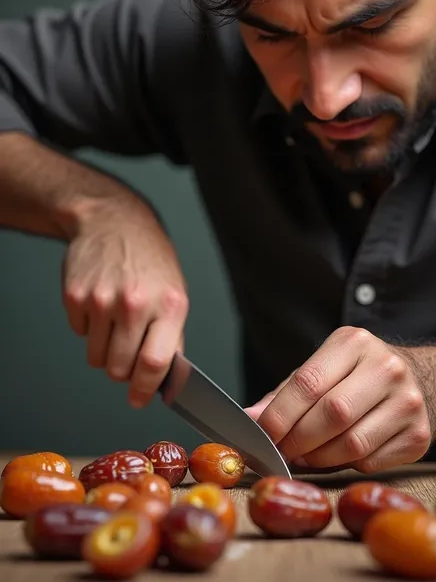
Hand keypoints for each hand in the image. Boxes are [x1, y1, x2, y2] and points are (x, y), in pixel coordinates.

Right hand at [61, 197, 187, 407]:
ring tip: (114, 323)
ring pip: (97, 358)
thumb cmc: (150, 262)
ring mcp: (102, 298)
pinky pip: (79, 334)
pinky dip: (89, 328)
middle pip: (120, 368)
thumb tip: (164, 380)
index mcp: (167, 304)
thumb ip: (171, 336)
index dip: (145, 389)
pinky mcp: (75, 295)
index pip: (154, 362)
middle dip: (122, 372)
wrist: (115, 222)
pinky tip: (100, 303)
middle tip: (126, 355)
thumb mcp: (174, 293)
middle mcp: (135, 302)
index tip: (138, 399)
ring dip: (104, 351)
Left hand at [245, 327, 431, 472]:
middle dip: (298, 439)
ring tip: (304, 456)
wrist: (423, 382)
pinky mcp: (419, 436)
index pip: (309, 382)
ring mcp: (407, 402)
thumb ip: (287, 392)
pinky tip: (337, 456)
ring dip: (319, 458)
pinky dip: (345, 465)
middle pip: (332, 414)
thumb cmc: (358, 375)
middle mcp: (386, 368)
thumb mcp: (324, 368)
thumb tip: (250, 417)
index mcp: (354, 343)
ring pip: (352, 444)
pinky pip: (370, 462)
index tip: (261, 433)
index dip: (280, 414)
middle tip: (280, 451)